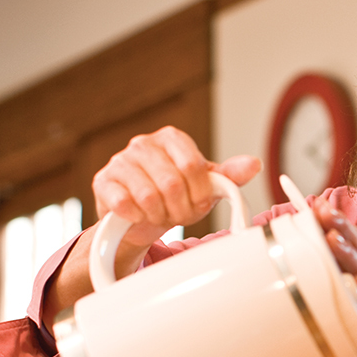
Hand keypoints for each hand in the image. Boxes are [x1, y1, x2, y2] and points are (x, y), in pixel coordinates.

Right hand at [93, 126, 259, 255]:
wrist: (143, 217)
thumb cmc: (177, 196)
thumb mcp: (207, 186)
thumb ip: (230, 176)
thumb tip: (254, 163)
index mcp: (173, 138)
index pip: (193, 166)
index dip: (199, 193)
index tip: (199, 204)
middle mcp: (144, 143)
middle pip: (172, 183)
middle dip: (180, 208)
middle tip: (179, 214)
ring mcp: (120, 160)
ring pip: (148, 195)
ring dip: (159, 215)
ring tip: (160, 215)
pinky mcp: (102, 181)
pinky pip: (123, 203)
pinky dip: (136, 217)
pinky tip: (139, 215)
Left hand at [314, 200, 356, 356]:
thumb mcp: (356, 282)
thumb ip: (337, 267)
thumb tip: (307, 254)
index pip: (348, 233)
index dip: (333, 218)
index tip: (317, 203)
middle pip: (355, 243)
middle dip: (338, 225)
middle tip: (323, 210)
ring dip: (348, 253)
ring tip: (332, 239)